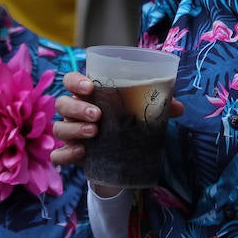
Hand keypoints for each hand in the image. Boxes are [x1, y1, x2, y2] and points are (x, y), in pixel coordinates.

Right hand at [51, 71, 182, 195]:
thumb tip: (178, 107)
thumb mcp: (142, 113)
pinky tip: (81, 153)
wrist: (120, 156)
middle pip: (62, 104)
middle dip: (77, 108)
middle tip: (98, 116)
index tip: (90, 87)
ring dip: (74, 129)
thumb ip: (159, 107)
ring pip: (59, 128)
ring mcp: (70, 133)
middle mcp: (74, 112)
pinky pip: (58, 155)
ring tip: (94, 133)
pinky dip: (65, 154)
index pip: (70, 80)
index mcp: (88, 95)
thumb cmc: (126, 123)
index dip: (75, 81)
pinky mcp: (71, 154)